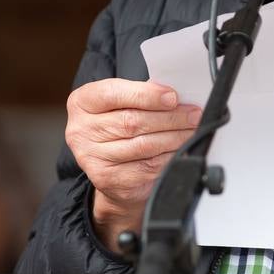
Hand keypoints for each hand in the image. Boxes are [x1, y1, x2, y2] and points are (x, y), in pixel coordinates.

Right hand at [66, 79, 202, 247]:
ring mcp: (92, 157)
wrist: (111, 171)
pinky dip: (169, 157)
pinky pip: (147, 166)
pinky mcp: (108, 179)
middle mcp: (81, 130)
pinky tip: (181, 150)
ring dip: (174, 137)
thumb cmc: (119, 130)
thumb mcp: (120, 105)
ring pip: (143, 145)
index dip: (146, 95)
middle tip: (193, 115)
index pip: (113, 93)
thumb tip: (172, 96)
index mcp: (82, 103)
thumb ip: (139, 96)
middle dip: (169, 118)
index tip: (172, 97)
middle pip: (132, 121)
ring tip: (192, 131)